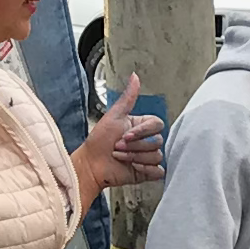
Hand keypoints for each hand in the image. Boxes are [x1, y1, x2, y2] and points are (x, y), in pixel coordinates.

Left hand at [75, 75, 164, 192]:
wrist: (91, 165)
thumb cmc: (98, 142)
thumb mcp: (113, 116)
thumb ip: (128, 97)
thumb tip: (135, 77)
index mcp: (141, 126)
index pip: (157, 125)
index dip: (143, 132)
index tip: (126, 134)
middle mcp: (146, 141)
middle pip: (157, 141)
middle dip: (135, 146)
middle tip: (118, 147)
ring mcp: (147, 156)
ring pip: (156, 156)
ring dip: (135, 157)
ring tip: (120, 157)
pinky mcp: (147, 172)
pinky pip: (158, 171)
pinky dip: (146, 169)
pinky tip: (132, 167)